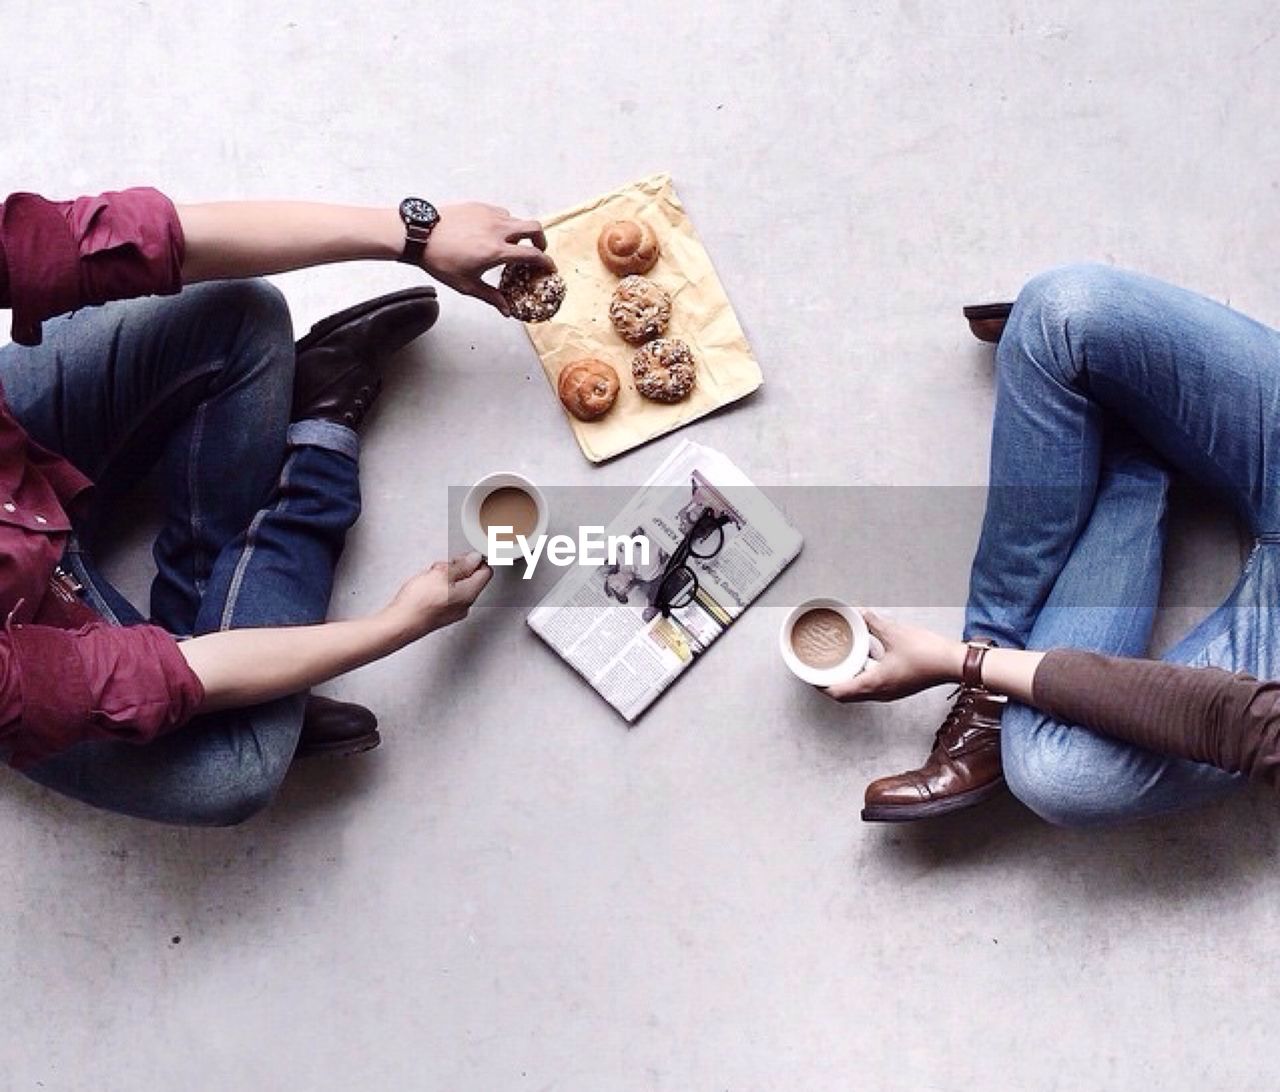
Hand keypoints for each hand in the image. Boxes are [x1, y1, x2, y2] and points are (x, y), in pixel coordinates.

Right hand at [381, 552, 492, 642]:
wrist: (399, 624)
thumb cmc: (418, 602)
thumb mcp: (441, 574)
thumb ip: (462, 565)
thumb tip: (475, 558)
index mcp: (469, 594)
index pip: (486, 571)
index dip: (474, 560)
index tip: (459, 558)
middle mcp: (465, 605)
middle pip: (470, 578)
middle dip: (456, 568)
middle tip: (440, 569)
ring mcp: (453, 612)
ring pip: (456, 586)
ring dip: (444, 577)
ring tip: (429, 579)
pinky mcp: (441, 615)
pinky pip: (446, 596)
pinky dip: (438, 588)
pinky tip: (425, 588)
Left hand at [419, 202, 553, 315]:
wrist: (419, 234)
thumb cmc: (440, 260)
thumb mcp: (467, 285)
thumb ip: (491, 297)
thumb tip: (507, 310)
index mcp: (496, 251)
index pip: (533, 255)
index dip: (547, 262)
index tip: (550, 267)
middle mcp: (497, 229)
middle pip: (535, 227)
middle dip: (541, 240)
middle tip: (537, 250)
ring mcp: (488, 214)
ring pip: (516, 219)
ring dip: (519, 232)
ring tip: (508, 244)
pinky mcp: (478, 206)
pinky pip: (500, 212)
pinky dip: (503, 223)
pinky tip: (491, 234)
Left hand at [824, 611, 963, 703]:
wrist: (954, 664)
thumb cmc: (927, 653)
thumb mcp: (894, 633)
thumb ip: (873, 623)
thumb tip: (860, 613)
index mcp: (874, 684)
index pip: (838, 693)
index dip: (821, 686)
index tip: (810, 677)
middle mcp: (880, 693)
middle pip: (847, 695)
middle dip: (831, 684)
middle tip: (820, 670)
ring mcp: (890, 693)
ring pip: (860, 692)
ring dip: (847, 680)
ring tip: (838, 663)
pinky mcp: (899, 687)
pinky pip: (873, 686)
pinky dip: (863, 676)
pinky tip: (865, 658)